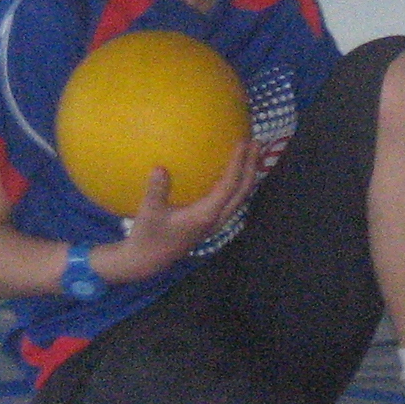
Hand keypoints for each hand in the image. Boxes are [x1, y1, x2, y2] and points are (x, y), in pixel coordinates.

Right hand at [91, 138, 261, 285]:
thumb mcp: (148, 212)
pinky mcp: (209, 223)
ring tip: (253, 155)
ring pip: (240, 198)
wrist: (147, 261)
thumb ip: (155, 190)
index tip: (242, 142)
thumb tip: (160, 167)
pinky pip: (231, 201)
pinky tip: (232, 172)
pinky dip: (237, 184)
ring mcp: (215, 223)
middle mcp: (215, 219)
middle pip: (242, 191)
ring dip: (248, 176)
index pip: (229, 186)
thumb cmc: (147, 236)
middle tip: (257, 142)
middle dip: (252, 167)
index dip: (238, 163)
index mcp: (205, 215)